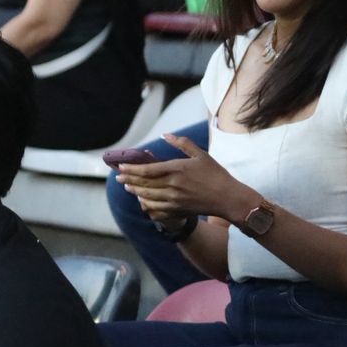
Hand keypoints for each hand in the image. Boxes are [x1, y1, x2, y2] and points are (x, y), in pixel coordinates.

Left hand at [117, 133, 254, 222]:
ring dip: (135, 191)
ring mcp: (173, 200)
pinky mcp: (177, 210)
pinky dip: (146, 205)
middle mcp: (172, 185)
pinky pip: (155, 209)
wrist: (228, 198)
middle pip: (143, 183)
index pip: (146, 170)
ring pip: (146, 196)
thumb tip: (164, 135)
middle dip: (128, 179)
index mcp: (176, 170)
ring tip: (128, 186)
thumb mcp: (200, 155)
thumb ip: (181, 143)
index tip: (120, 167)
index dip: (130, 169)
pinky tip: (143, 201)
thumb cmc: (216, 175)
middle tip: (118, 177)